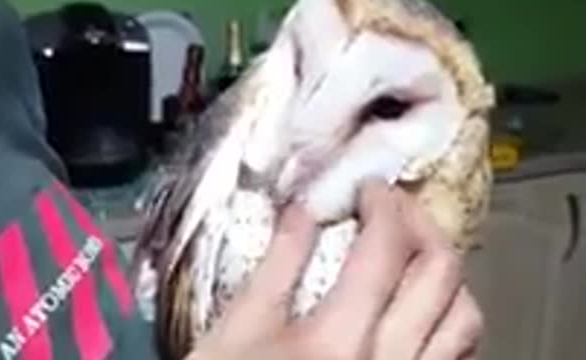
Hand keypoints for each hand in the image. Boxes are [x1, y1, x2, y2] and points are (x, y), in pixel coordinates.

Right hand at [186, 180, 482, 359]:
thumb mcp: (236, 331)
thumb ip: (276, 266)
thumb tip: (305, 209)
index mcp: (337, 342)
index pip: (385, 250)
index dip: (384, 204)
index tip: (369, 188)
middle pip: (440, 275)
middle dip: (422, 223)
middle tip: (394, 207)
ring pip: (464, 319)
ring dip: (443, 272)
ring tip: (412, 251)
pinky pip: (454, 354)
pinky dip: (447, 316)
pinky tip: (418, 304)